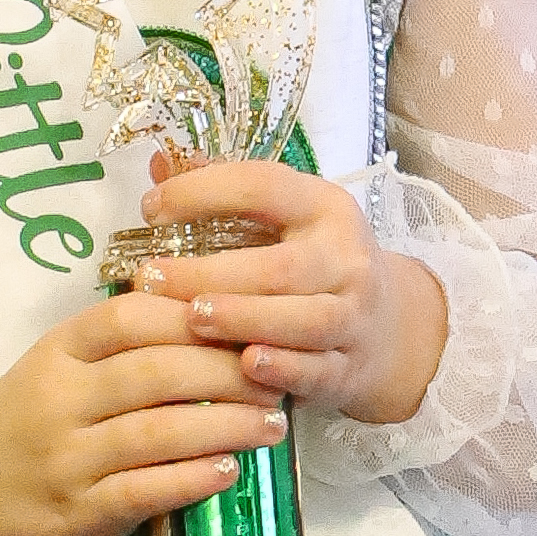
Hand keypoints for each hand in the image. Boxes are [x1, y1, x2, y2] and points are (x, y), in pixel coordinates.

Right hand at [0, 286, 285, 535]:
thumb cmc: (28, 413)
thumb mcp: (60, 361)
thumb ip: (122, 340)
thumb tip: (218, 315)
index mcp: (58, 351)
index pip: (130, 318)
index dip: (196, 316)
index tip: (252, 318)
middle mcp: (59, 399)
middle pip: (154, 373)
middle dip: (227, 371)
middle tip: (279, 374)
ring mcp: (66, 459)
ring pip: (156, 432)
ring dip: (225, 426)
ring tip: (272, 424)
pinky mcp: (77, 512)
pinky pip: (144, 490)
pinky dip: (192, 478)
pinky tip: (230, 470)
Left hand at [133, 158, 449, 426]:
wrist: (385, 326)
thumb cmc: (314, 263)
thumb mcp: (285, 218)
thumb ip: (224, 191)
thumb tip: (158, 165)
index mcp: (324, 208)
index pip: (265, 187)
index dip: (206, 192)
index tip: (150, 208)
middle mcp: (346, 259)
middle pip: (282, 267)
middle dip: (212, 274)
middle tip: (151, 279)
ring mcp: (353, 316)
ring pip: (304, 321)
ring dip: (246, 319)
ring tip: (192, 318)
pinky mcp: (349, 367)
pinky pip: (317, 370)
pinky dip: (283, 369)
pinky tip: (245, 365)